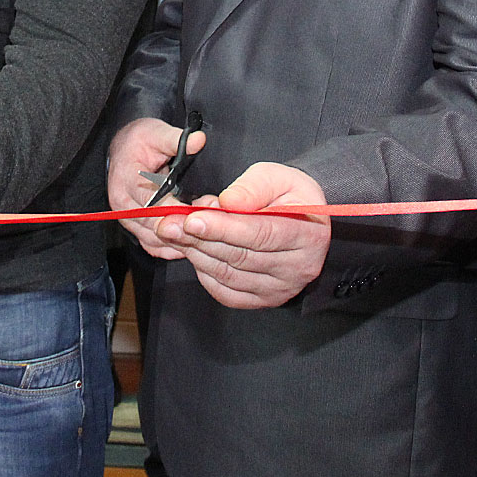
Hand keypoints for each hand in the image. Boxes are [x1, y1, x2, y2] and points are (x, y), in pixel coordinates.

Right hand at [106, 117, 200, 259]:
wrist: (124, 149)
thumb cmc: (140, 141)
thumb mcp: (156, 133)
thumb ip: (177, 139)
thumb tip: (198, 140)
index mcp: (127, 181)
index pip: (152, 204)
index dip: (177, 210)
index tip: (201, 211)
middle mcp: (124, 205)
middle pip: (154, 226)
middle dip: (183, 227)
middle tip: (211, 225)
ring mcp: (128, 219)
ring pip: (155, 240)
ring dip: (180, 240)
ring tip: (206, 234)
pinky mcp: (135, 228)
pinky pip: (153, 246)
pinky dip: (172, 247)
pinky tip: (192, 244)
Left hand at [154, 163, 329, 308]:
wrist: (301, 217)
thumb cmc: (288, 195)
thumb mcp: (276, 176)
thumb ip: (252, 187)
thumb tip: (227, 202)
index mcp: (307, 235)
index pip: (260, 234)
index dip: (223, 228)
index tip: (192, 219)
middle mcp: (298, 268)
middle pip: (241, 256)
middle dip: (200, 239)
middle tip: (169, 224)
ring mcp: (281, 289)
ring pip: (229, 275)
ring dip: (197, 253)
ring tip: (176, 232)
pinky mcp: (264, 300)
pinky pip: (227, 292)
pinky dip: (205, 273)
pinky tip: (195, 251)